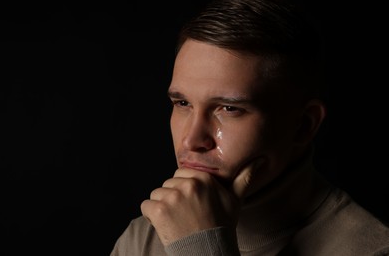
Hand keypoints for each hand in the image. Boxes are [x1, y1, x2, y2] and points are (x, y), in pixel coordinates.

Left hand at [140, 158, 262, 245]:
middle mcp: (187, 184)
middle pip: (168, 184)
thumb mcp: (235, 200)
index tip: (192, 204)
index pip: (180, 174)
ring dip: (162, 207)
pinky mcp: (158, 210)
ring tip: (177, 220)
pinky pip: (146, 206)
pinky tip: (166, 225)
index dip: (184, 189)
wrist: (208, 253)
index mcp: (204, 178)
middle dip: (172, 197)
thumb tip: (261, 160)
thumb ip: (244, 178)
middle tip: (185, 214)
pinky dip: (151, 216)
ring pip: (156, 194)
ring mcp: (172, 197)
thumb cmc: (221, 226)